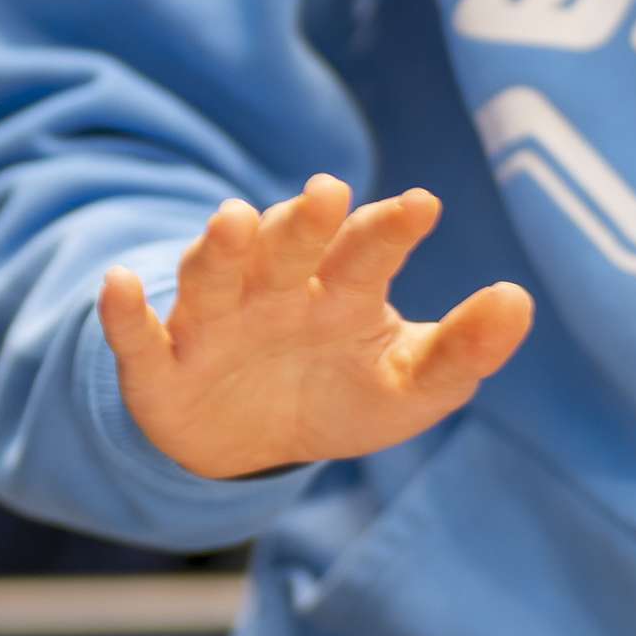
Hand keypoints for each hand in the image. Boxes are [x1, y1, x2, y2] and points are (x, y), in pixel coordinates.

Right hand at [101, 171, 532, 482]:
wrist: (248, 443)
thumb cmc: (338, 396)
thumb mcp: (409, 388)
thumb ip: (462, 349)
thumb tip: (518, 300)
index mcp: (338, 290)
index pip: (364, 252)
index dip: (388, 230)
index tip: (424, 205)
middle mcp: (273, 292)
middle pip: (287, 248)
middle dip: (304, 221)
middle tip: (330, 192)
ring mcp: (213, 325)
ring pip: (213, 277)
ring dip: (220, 249)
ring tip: (232, 220)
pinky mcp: (161, 367)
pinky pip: (138, 337)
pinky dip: (122, 312)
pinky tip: (116, 284)